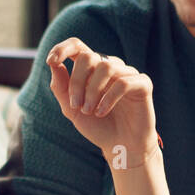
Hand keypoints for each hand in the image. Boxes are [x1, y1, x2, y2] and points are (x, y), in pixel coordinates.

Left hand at [46, 38, 156, 160]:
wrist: (121, 147)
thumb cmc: (98, 126)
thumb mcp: (72, 109)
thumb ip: (61, 88)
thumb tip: (53, 64)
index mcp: (92, 70)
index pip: (78, 46)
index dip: (63, 48)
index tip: (51, 61)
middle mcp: (110, 66)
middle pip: (89, 57)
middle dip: (77, 82)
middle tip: (77, 105)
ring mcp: (128, 74)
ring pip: (106, 66)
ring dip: (92, 91)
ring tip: (89, 111)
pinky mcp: (143, 84)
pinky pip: (123, 82)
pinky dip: (108, 98)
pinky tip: (102, 112)